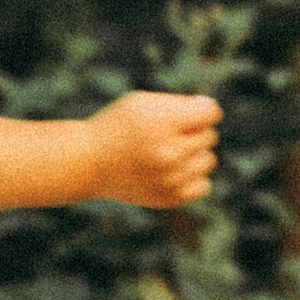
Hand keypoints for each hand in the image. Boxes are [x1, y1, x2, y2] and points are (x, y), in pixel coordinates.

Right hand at [85, 88, 220, 207]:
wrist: (88, 163)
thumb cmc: (117, 127)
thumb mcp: (142, 102)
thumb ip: (179, 103)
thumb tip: (210, 112)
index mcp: (164, 124)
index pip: (211, 112)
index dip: (199, 108)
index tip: (183, 113)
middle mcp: (170, 153)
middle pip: (209, 136)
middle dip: (192, 131)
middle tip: (165, 134)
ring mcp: (171, 179)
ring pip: (209, 160)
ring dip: (194, 154)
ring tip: (169, 152)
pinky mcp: (169, 198)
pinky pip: (203, 185)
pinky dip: (192, 177)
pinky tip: (172, 171)